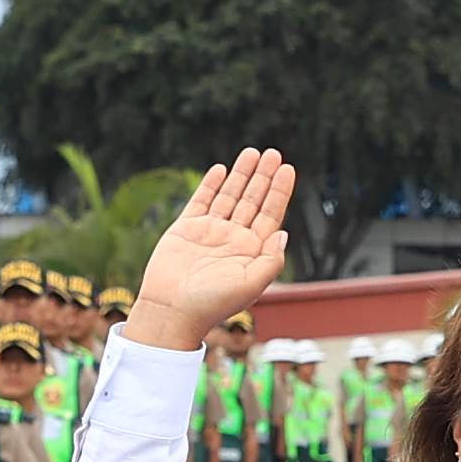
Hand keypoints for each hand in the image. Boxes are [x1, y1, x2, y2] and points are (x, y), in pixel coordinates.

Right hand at [126, 148, 297, 346]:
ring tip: (252, 153)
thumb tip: (284, 233)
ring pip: (230, 196)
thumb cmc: (213, 303)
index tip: (287, 169)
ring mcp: (210, 232)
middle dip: (263, 176)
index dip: (279, 191)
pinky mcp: (186, 228)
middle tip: (273, 153)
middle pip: (253, 200)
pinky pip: (201, 201)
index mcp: (252, 251)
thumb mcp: (252, 284)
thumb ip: (272, 259)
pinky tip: (221, 169)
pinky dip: (211, 185)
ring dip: (241, 174)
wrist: (173, 309)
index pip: (271, 214)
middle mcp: (233, 238)